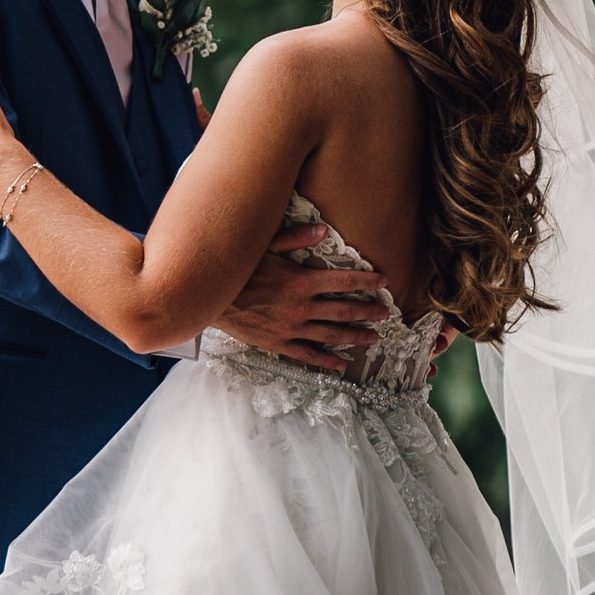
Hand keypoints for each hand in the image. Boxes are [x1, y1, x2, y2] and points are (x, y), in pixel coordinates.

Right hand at [216, 232, 390, 375]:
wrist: (208, 298)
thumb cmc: (237, 269)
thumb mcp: (264, 246)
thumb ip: (295, 238)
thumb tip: (323, 230)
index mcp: (301, 281)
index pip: (343, 281)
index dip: (366, 281)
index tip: (383, 282)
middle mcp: (301, 307)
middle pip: (344, 310)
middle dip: (368, 311)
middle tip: (385, 314)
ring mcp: (291, 328)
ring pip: (332, 334)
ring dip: (355, 337)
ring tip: (373, 338)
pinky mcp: (279, 343)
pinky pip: (308, 355)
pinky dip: (327, 361)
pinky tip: (342, 364)